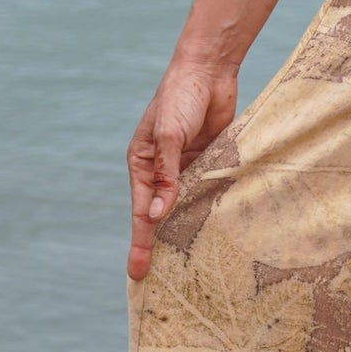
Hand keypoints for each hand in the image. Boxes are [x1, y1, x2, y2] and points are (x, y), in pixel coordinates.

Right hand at [126, 58, 238, 280]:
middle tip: (153, 281)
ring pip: (185, 206)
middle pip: (160, 215)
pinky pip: (207, 190)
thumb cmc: (180, 97)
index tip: (137, 272)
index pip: (141, 211)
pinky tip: (214, 231)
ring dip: (186, 230)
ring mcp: (185, 167)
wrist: (210, 70)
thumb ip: (166, 174)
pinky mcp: (209, 161)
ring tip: (187, 267)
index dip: (140, 242)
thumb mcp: (168, 135)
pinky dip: (208, 208)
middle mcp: (161, 169)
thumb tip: (158, 214)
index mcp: (141, 163)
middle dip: (157, 246)